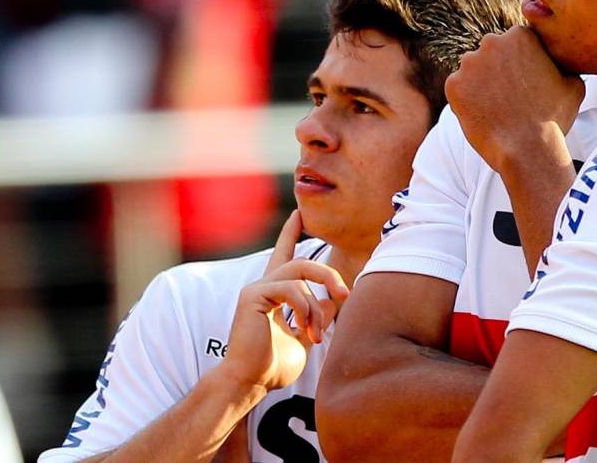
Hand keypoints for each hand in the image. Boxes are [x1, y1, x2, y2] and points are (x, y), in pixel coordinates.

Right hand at [218, 211, 348, 392]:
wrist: (251, 382)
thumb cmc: (274, 367)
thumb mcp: (305, 339)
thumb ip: (317, 317)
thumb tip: (331, 299)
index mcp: (274, 294)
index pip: (284, 256)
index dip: (290, 234)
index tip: (298, 214)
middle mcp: (264, 286)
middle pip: (303, 262)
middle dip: (328, 274)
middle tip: (346, 294)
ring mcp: (257, 289)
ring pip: (299, 273)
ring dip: (316, 304)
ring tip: (316, 333)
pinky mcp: (252, 296)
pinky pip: (290, 288)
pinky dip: (304, 307)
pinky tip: (304, 329)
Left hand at [445, 27, 584, 172]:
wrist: (528, 148)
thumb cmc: (553, 117)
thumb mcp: (573, 85)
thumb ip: (564, 65)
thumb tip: (562, 63)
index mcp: (520, 35)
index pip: (514, 44)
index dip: (520, 64)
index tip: (525, 82)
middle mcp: (491, 42)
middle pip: (491, 54)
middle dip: (498, 70)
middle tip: (509, 97)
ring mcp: (469, 63)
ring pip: (473, 71)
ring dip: (481, 85)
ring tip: (496, 108)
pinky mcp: (453, 84)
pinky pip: (459, 90)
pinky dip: (467, 101)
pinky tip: (483, 115)